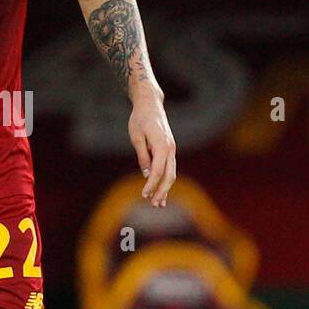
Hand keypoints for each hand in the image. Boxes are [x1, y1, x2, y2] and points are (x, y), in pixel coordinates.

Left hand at [128, 88, 175, 207]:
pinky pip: (169, 168)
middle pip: (169, 175)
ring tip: (160, 203)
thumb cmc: (140, 119)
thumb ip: (142, 156)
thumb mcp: (136, 137)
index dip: (151, 184)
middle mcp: (170, 148)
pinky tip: (162, 191)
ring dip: (165, 189)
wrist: (150, 104)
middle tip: (154, 204)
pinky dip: (166, 180)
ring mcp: (171, 149)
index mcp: (162, 145)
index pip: (158, 170)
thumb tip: (146, 174)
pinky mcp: (169, 149)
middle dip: (162, 191)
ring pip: (171, 173)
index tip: (144, 195)